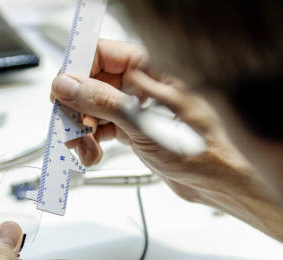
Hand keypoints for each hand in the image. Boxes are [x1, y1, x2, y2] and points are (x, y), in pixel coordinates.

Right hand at [51, 40, 282, 259]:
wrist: (220, 181)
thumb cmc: (203, 148)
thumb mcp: (144, 124)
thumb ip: (103, 102)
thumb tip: (69, 85)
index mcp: (149, 68)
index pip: (100, 54)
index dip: (76, 71)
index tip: (61, 92)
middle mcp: (140, 84)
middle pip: (90, 83)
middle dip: (75, 107)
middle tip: (70, 128)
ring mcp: (136, 106)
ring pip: (92, 107)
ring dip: (81, 129)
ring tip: (84, 149)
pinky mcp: (134, 127)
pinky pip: (101, 127)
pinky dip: (91, 140)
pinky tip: (93, 153)